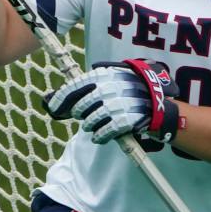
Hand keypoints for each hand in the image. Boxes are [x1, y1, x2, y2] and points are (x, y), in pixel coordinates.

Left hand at [44, 59, 180, 146]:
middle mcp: (112, 87)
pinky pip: (106, 131)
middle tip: (80, 116)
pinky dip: (100, 136)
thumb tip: (52, 97)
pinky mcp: (128, 119)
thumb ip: (88, 85)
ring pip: (92, 119)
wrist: (158, 103)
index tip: (53, 106)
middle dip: (78, 113)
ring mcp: (120, 104)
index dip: (62, 97)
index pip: (77, 85)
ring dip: (89, 125)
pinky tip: (98, 137)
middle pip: (82, 105)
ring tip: (90, 127)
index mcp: (106, 74)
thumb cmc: (129, 90)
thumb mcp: (112, 78)